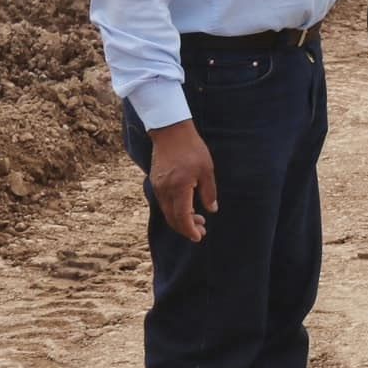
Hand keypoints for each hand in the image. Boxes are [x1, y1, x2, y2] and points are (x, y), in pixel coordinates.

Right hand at [148, 119, 216, 241]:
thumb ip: (209, 192)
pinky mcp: (156, 181)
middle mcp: (165, 190)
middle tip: (201, 231)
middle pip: (173, 217)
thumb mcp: (207, 170)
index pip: (182, 216)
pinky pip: (164, 202)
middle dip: (186, 228)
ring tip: (198, 219)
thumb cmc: (192, 149)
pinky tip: (187, 207)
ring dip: (181, 218)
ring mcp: (158, 186)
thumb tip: (212, 210)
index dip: (190, 229)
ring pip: (167, 210)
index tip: (199, 237)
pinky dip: (175, 209)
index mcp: (179, 188)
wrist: (170, 131)